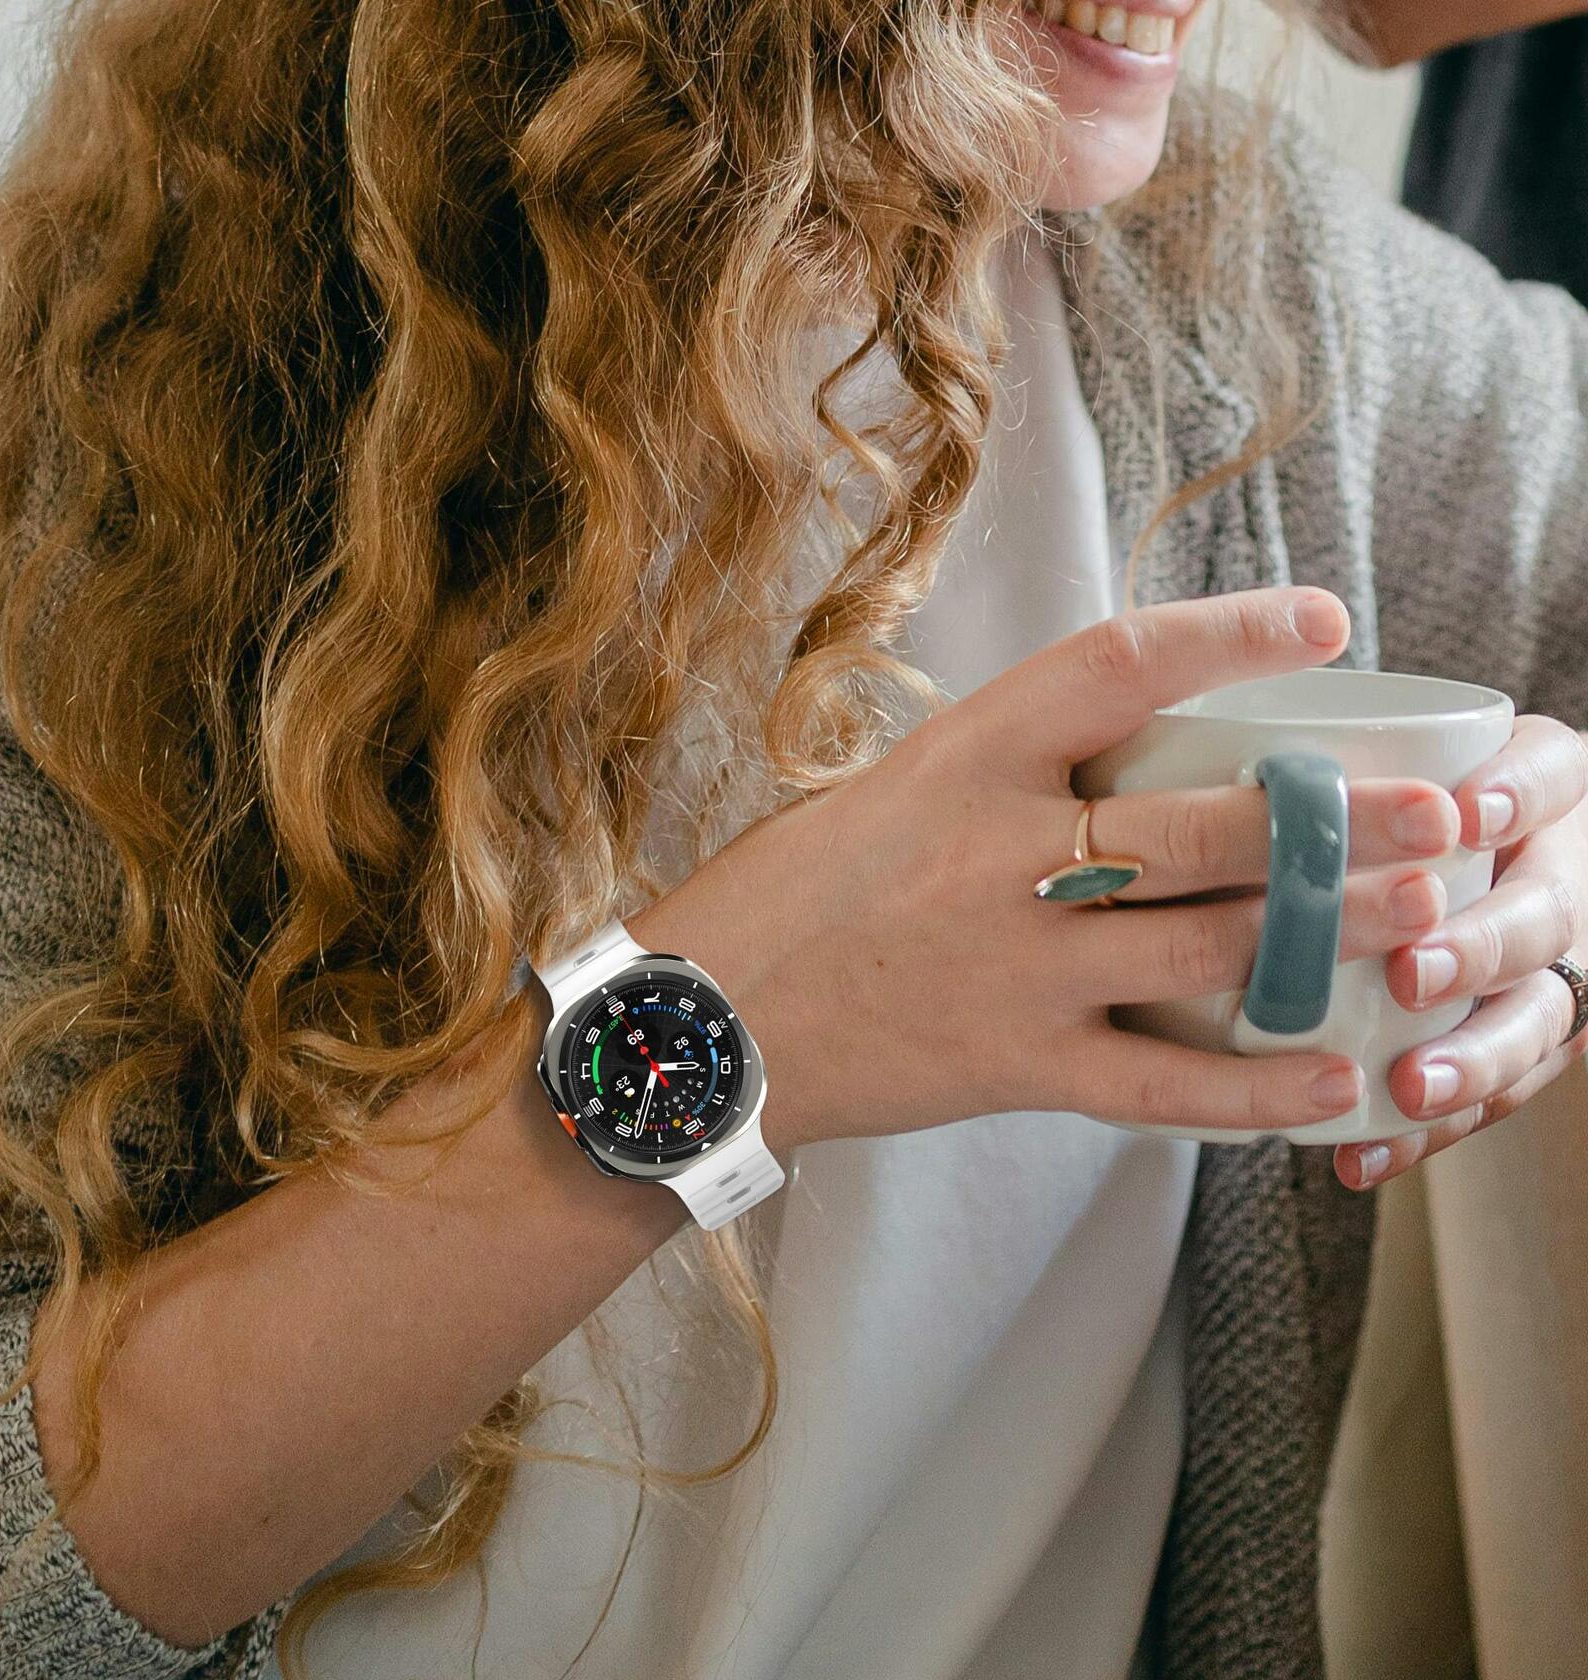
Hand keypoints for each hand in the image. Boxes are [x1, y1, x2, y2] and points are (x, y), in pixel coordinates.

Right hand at [629, 586, 1462, 1153]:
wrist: (697, 1025)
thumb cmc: (787, 896)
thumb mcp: (887, 796)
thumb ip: (1004, 780)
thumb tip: (1121, 764)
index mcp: (962, 762)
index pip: (1115, 666)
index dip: (1229, 633)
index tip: (1323, 618)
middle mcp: (999, 855)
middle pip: (1205, 825)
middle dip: (1336, 817)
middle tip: (1440, 809)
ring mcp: (1014, 967)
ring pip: (1209, 947)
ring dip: (1327, 931)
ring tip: (1427, 914)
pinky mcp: (1014, 1067)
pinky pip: (1159, 1085)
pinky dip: (1253, 1088)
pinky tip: (1334, 1077)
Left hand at [1334, 713, 1587, 1190]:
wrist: (1437, 873)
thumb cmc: (1372, 807)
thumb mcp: (1371, 767)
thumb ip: (1330, 765)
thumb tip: (1215, 755)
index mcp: (1530, 794)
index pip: (1550, 777)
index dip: (1518, 796)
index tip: (1463, 814)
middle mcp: (1555, 876)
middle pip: (1550, 915)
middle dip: (1482, 947)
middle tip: (1412, 972)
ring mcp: (1549, 968)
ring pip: (1539, 1020)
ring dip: (1474, 1060)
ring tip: (1409, 1088)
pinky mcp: (1518, 1044)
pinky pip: (1488, 1098)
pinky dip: (1423, 1135)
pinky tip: (1362, 1158)